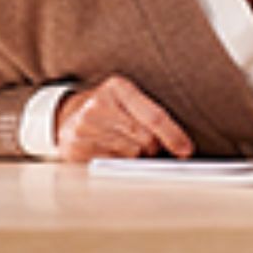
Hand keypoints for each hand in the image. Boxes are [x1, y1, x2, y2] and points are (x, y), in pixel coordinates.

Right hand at [54, 75, 192, 162]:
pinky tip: (111, 152)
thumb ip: (149, 115)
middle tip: (147, 145)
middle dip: (153, 147)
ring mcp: (84, 127)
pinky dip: (117, 164)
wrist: (66, 115)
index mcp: (119, 87)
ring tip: (125, 145)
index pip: (154, 116)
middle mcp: (99, 104)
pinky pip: (110, 165)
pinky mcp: (74, 148)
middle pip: (145, 139)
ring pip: (130, 154)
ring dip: (135, 157)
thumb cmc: (108, 108)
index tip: (186, 150)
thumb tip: (179, 147)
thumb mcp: (127, 98)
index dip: (173, 135)